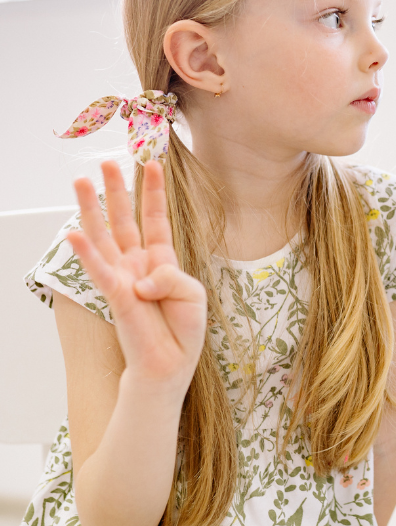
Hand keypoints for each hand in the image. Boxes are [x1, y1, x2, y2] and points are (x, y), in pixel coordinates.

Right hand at [66, 160, 206, 398]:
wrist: (170, 363)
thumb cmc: (183, 329)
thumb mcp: (192, 294)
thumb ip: (172, 277)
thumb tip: (141, 279)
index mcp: (161, 260)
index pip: (156, 219)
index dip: (154, 193)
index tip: (153, 163)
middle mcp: (137, 263)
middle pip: (124, 219)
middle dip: (117, 190)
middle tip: (107, 162)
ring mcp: (123, 277)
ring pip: (104, 236)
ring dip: (92, 208)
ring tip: (81, 181)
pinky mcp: (115, 295)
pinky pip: (99, 270)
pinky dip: (87, 253)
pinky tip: (72, 233)